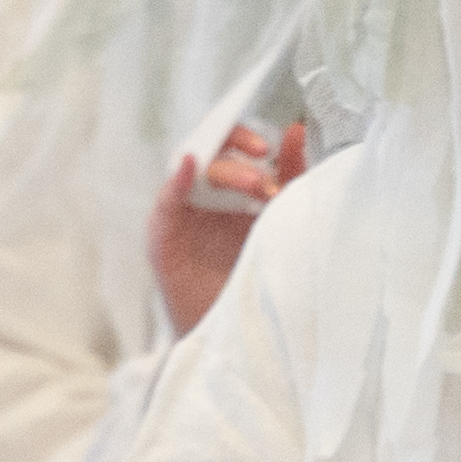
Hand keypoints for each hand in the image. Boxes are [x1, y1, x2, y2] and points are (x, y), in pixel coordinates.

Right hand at [148, 117, 307, 337]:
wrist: (240, 331)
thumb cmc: (258, 275)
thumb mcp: (280, 219)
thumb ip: (290, 176)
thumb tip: (297, 130)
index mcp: (231, 189)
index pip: (230, 146)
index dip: (246, 138)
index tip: (269, 149)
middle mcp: (204, 196)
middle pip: (211, 158)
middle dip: (239, 163)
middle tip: (264, 180)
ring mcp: (182, 214)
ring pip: (189, 172)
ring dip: (222, 171)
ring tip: (253, 185)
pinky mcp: (163, 237)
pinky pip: (166, 202)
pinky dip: (176, 181)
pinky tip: (189, 167)